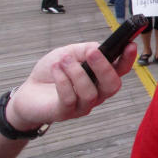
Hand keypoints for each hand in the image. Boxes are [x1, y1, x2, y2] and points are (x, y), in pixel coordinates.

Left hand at [5, 42, 136, 130]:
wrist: (27, 92)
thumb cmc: (51, 72)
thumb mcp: (68, 52)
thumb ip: (85, 49)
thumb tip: (99, 48)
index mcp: (101, 77)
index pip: (121, 70)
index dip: (128, 59)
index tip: (130, 45)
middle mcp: (97, 93)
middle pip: (112, 85)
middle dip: (104, 68)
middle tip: (92, 53)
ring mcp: (83, 105)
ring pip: (90, 93)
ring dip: (76, 72)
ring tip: (63, 60)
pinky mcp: (66, 113)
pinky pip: (70, 98)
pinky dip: (62, 80)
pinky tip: (55, 69)